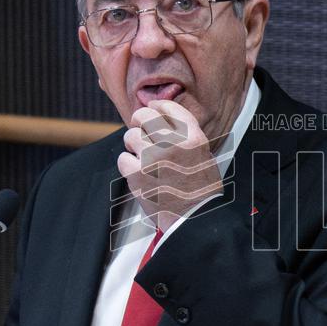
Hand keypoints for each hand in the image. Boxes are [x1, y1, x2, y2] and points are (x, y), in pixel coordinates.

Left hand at [117, 100, 222, 231]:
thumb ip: (185, 136)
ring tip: (142, 157)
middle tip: (139, 129)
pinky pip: (122, 159)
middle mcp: (174, 143)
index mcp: (193, 137)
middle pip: (144, 116)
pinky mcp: (138, 174)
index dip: (157, 106)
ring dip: (133, 145)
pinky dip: (128, 165)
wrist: (195, 218)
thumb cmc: (200, 190)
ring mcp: (154, 158)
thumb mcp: (204, 155)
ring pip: (130, 136)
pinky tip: (138, 173)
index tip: (152, 108)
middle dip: (139, 121)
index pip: (169, 107)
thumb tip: (162, 119)